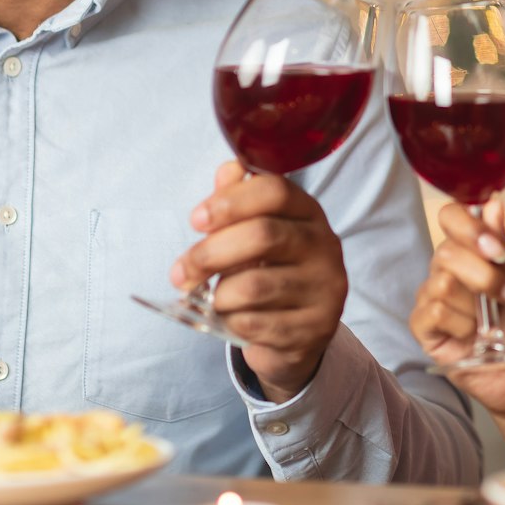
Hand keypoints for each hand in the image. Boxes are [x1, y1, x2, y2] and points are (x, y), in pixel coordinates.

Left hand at [171, 162, 346, 402]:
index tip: (196, 220)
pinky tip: (229, 319)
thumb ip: (238, 200)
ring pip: (254, 285)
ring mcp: (325, 289)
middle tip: (180, 272)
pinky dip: (229, 322)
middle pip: (263, 235)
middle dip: (210, 253)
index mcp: (308, 213)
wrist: (297, 333)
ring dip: (218, 294)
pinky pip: (256, 323)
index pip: (275, 191)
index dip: (230, 201)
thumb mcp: (254, 232)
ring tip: (210, 299)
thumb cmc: (269, 272)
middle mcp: (325, 246)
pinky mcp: (316, 328)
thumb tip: (226, 172)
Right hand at [410, 199, 504, 418]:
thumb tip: (492, 205)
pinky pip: (433, 312)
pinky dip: (461, 324)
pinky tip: (474, 336)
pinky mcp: (426, 331)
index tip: (497, 248)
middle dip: (484, 275)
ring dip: (477, 305)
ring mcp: (435, 300)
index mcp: (472, 252)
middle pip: (446, 251)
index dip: (469, 226)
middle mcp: (449, 271)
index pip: (451, 217)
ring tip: (494, 324)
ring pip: (441, 282)